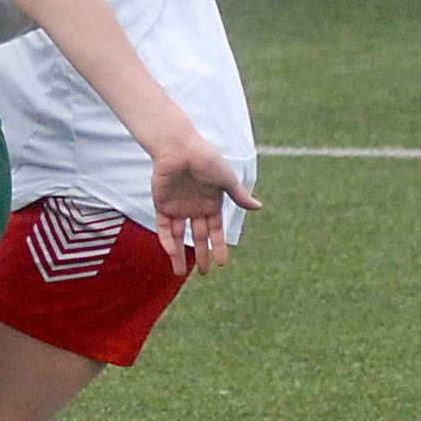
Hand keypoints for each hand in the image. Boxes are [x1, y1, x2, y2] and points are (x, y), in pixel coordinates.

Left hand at [150, 134, 260, 276]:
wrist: (179, 147)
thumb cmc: (205, 159)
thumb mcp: (225, 179)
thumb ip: (239, 195)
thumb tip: (258, 207)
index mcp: (212, 202)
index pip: (216, 230)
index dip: (219, 246)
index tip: (222, 263)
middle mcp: (195, 207)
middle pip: (199, 236)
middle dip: (201, 255)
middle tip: (204, 273)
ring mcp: (178, 207)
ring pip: (179, 236)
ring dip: (179, 254)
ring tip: (180, 273)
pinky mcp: (162, 204)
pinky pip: (164, 227)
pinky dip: (167, 240)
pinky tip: (171, 252)